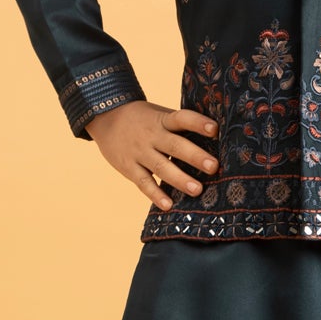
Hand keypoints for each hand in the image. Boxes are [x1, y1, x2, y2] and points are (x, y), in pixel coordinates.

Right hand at [87, 100, 219, 210]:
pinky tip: (169, 205)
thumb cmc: (142, 118)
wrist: (104, 118)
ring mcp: (139, 152)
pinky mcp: (128, 167)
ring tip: (198, 190)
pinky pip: (143, 182)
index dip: (197, 123)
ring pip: (161, 166)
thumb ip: (180, 125)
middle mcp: (151, 136)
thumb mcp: (159, 114)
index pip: (181, 118)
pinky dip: (155, 195)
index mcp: (162, 120)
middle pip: (174, 145)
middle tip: (213, 166)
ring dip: (180, 179)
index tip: (215, 129)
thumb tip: (216, 135)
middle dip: (194, 156)